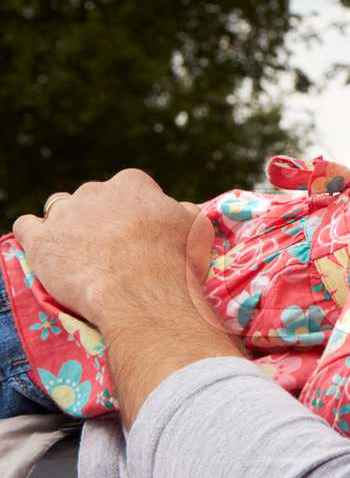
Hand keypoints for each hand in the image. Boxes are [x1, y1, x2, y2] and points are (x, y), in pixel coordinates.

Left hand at [12, 171, 238, 424]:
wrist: (141, 293)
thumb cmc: (175, 261)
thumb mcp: (195, 229)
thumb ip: (182, 212)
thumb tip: (177, 208)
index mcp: (133, 184)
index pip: (129, 187)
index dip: (134, 209)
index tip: (139, 230)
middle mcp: (95, 191)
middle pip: (92, 196)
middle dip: (99, 216)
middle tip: (111, 246)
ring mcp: (64, 214)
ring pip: (57, 207)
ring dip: (66, 223)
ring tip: (78, 250)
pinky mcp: (40, 240)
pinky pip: (25, 226)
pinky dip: (33, 235)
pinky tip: (45, 250)